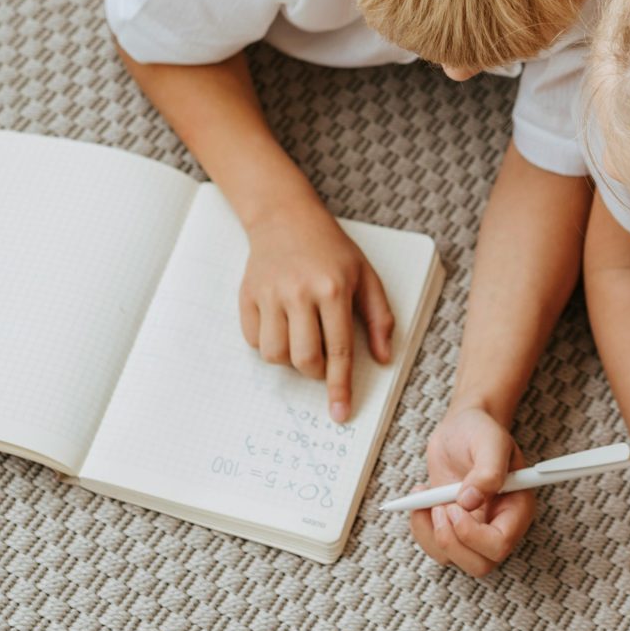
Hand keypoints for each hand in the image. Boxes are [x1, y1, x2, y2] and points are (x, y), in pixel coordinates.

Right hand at [239, 200, 394, 420]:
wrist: (286, 218)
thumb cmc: (331, 249)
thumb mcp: (366, 276)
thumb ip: (379, 318)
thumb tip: (382, 359)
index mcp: (333, 290)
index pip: (339, 350)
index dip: (340, 386)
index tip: (340, 413)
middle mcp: (299, 294)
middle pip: (304, 359)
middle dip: (315, 372)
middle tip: (322, 359)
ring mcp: (270, 295)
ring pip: (275, 355)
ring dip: (289, 359)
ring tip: (301, 337)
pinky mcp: (247, 296)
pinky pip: (254, 341)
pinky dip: (268, 343)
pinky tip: (281, 324)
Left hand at [408, 405, 533, 576]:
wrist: (463, 427)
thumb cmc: (481, 431)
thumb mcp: (490, 441)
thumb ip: (488, 470)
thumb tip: (470, 501)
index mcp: (517, 508)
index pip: (500, 543)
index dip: (473, 535)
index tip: (454, 507)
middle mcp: (498, 525)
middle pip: (479, 564)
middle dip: (451, 541)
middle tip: (440, 508)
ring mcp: (474, 530)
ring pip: (452, 559)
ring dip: (431, 533)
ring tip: (426, 497)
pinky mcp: (452, 528)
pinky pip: (434, 547)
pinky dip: (420, 528)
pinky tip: (420, 500)